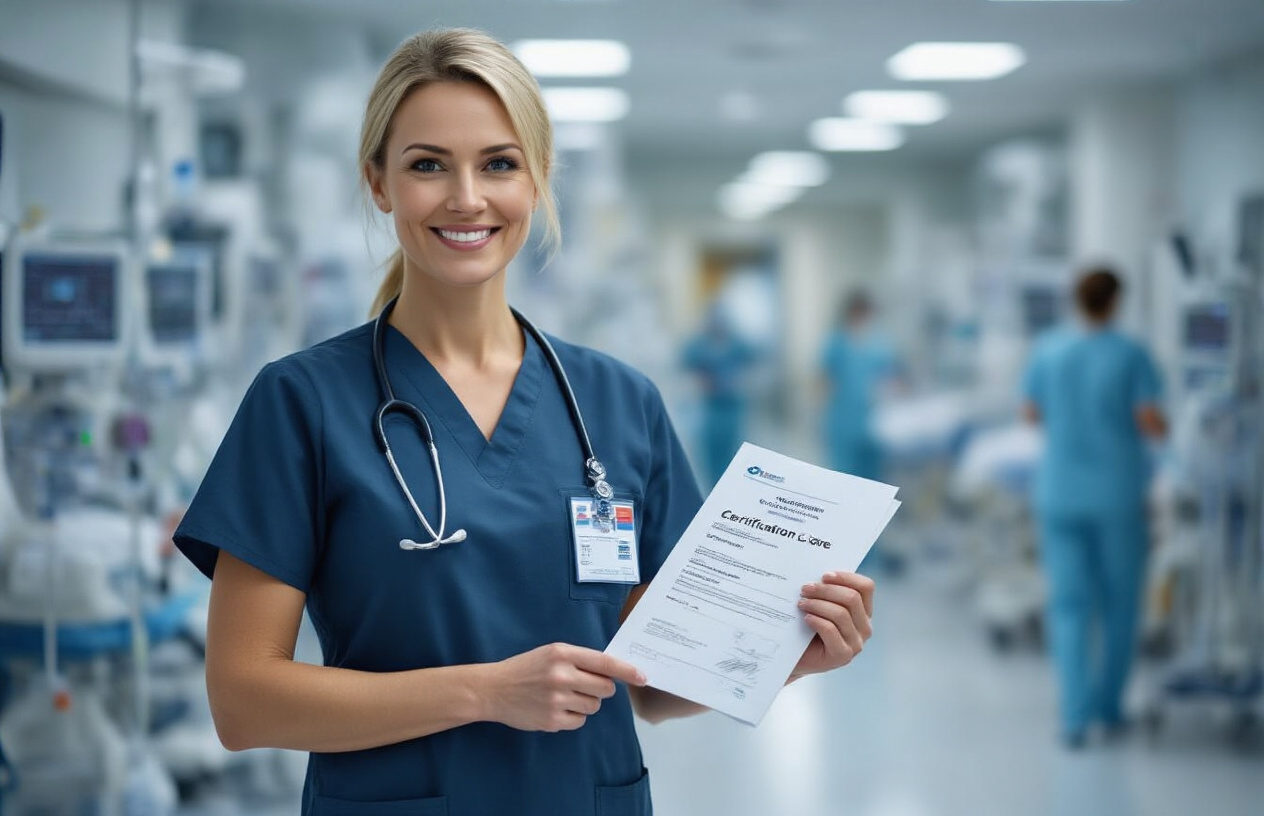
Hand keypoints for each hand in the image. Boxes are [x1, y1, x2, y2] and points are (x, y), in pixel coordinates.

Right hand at [482, 643, 645, 731]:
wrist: (493, 689)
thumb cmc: (526, 669)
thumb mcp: (551, 653)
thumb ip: (579, 660)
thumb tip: (612, 671)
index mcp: (562, 654)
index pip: (604, 663)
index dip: (627, 671)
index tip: (642, 676)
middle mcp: (561, 675)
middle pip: (605, 688)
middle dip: (602, 689)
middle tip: (586, 687)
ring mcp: (556, 699)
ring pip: (594, 706)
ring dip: (586, 703)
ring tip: (566, 697)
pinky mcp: (551, 720)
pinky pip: (580, 721)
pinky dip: (574, 717)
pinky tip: (557, 709)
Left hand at [789, 571, 874, 680]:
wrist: (795, 658)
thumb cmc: (806, 628)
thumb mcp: (821, 605)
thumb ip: (827, 590)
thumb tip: (822, 570)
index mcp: (863, 612)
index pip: (866, 587)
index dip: (846, 577)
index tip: (824, 575)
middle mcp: (865, 628)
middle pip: (852, 598)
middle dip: (825, 590)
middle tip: (805, 588)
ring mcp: (856, 643)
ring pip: (841, 614)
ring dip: (817, 604)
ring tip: (801, 603)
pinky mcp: (843, 655)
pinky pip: (831, 630)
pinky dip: (816, 620)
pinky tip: (806, 618)